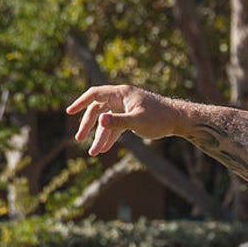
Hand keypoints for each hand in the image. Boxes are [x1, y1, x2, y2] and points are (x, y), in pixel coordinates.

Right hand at [66, 85, 180, 155]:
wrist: (178, 120)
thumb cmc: (159, 118)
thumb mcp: (138, 121)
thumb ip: (119, 121)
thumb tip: (100, 120)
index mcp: (121, 93)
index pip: (95, 94)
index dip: (81, 102)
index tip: (69, 112)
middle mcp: (122, 98)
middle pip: (98, 110)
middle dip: (88, 125)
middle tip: (79, 139)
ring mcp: (126, 108)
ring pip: (107, 121)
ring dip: (100, 136)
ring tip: (94, 152)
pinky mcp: (131, 117)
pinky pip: (116, 126)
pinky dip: (110, 137)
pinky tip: (105, 148)